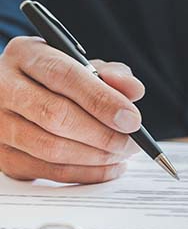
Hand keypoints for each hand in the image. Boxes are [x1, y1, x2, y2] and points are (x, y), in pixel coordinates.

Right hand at [0, 36, 144, 182]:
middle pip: (56, 116)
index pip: (65, 76)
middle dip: (103, 135)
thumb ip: (112, 74)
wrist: (21, 93)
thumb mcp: (84, 65)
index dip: (102, 100)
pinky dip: (85, 174)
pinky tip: (108, 167)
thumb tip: (134, 91)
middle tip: (132, 142)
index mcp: (27, 55)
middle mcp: (4, 87)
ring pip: (50, 148)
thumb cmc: (59, 78)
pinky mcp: (3, 155)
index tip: (133, 120)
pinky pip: (47, 171)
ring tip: (122, 154)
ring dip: (96, 157)